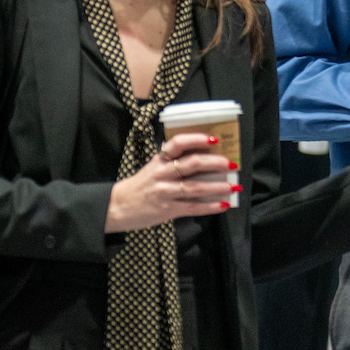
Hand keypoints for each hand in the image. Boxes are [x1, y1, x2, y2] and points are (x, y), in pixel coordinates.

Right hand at [105, 133, 236, 232]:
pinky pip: (192, 207)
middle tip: (232, 163)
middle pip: (191, 164)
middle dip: (215, 163)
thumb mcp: (152, 167)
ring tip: (233, 185)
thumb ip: (171, 160)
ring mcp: (165, 192)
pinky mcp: (167, 210)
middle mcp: (162, 174)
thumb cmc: (139, 186)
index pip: (177, 144)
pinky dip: (209, 206)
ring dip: (218, 186)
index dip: (196, 139)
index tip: (214, 139)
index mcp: (160, 160)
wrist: (115, 208)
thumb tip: (198, 152)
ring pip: (195, 187)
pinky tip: (222, 204)